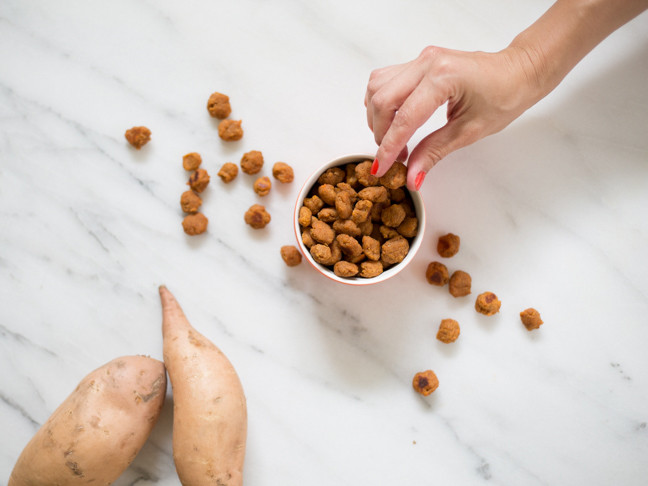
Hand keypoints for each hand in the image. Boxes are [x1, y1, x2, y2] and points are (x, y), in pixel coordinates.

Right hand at [365, 46, 541, 190]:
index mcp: (443, 78)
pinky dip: (382, 102)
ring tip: (392, 139)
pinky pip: (385, 80)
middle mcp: (427, 63)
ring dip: (377, 117)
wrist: (519, 71)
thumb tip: (412, 176)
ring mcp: (421, 59)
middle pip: (382, 101)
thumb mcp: (469, 131)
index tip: (381, 169)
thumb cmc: (505, 97)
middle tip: (393, 158)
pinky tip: (392, 120)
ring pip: (377, 87)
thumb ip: (434, 152)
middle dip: (381, 134)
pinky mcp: (419, 62)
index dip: (389, 147)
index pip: (404, 118)